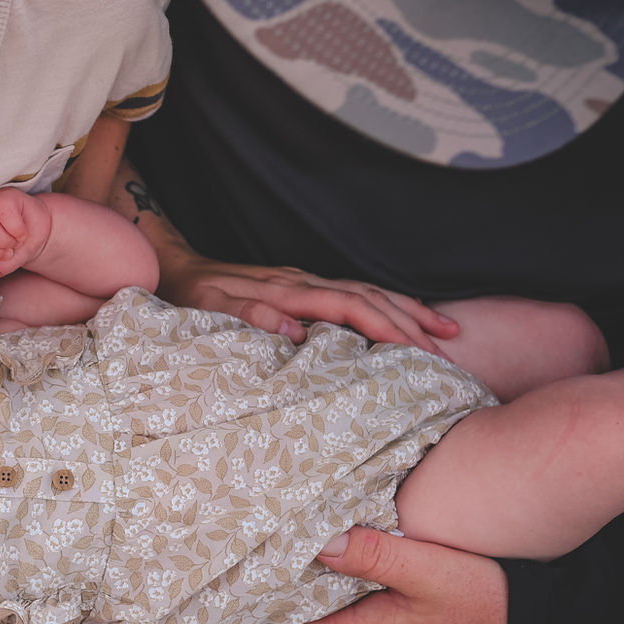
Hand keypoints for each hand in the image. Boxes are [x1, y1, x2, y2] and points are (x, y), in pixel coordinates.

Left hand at [158, 254, 459, 353]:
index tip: (417, 350)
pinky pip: (356, 292)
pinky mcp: (303, 286)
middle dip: (411, 323)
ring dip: (409, 310)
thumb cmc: (191, 298)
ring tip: (447, 331)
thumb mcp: (210, 311)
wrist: (176, 269)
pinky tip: (407, 314)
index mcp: (287, 291)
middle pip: (371, 298)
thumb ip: (252, 317)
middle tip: (445, 353)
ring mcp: (306, 281)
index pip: (350, 306)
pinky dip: (387, 303)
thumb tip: (296, 330)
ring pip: (370, 291)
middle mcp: (303, 282)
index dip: (385, 327)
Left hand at [272, 528, 506, 623]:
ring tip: (291, 546)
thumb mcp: (428, 572)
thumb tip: (317, 539)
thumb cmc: (486, 609)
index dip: (256, 596)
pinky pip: (351, 619)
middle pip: (300, 621)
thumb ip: (371, 555)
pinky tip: (338, 564)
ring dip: (310, 589)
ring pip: (326, 619)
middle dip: (279, 586)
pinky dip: (336, 595)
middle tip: (260, 542)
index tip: (241, 561)